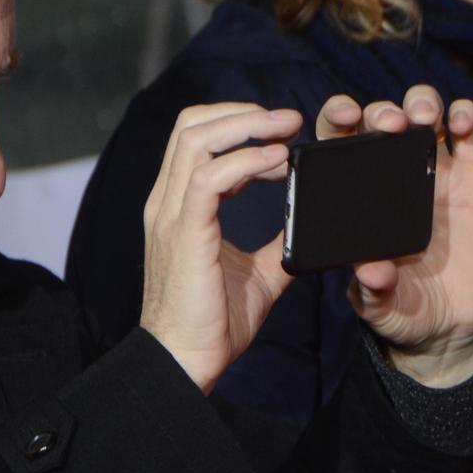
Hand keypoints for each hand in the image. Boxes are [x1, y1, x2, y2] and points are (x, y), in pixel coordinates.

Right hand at [139, 102, 302, 391]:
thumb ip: (276, 243)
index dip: (239, 125)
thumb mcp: (257, 272)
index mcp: (179, 206)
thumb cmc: (214, 323)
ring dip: (247, 127)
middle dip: (244, 112)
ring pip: (197, 138)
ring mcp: (171, 214)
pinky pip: (210, 178)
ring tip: (286, 133)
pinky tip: (278, 164)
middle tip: (289, 120)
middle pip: (192, 124)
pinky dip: (246, 161)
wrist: (186, 360)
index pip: (197, 139)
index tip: (283, 135)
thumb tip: (305, 225)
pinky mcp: (183, 232)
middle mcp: (167, 202)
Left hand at [319, 85, 472, 386]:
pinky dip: (466, 114)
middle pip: (381, 119)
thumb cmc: (404, 308)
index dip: (337, 118)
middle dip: (382, 110)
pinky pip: (470, 131)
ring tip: (424, 118)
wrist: (455, 320)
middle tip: (390, 124)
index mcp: (358, 194)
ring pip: (424, 113)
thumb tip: (371, 271)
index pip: (338, 142)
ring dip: (421, 102)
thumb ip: (373, 291)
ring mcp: (434, 169)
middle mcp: (392, 173)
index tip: (345, 117)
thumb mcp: (381, 306)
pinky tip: (463, 121)